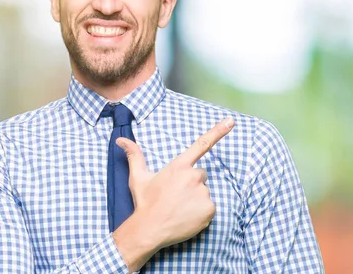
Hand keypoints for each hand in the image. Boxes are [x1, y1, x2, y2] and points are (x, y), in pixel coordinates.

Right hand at [113, 117, 234, 271]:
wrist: (149, 230)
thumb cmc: (145, 202)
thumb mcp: (138, 177)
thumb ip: (134, 155)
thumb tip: (121, 139)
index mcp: (179, 166)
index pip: (202, 144)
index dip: (218, 131)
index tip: (231, 121)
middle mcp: (194, 177)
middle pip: (200, 174)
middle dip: (192, 182)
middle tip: (176, 195)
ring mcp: (203, 193)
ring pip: (204, 192)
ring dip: (196, 197)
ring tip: (179, 207)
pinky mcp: (209, 209)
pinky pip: (209, 207)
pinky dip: (201, 212)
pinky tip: (187, 216)